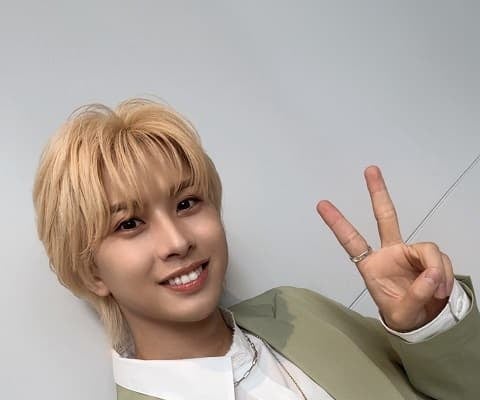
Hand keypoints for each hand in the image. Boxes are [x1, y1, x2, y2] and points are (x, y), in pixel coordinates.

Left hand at [316, 166, 454, 331]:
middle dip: (378, 193)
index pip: (352, 241)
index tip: (321, 204)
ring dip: (435, 269)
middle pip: (385, 217)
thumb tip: (431, 273)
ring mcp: (410, 254)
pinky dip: (444, 274)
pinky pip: (440, 260)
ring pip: (426, 248)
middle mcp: (390, 253)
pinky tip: (441, 290)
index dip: (337, 224)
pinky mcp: (430, 259)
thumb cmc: (403, 315)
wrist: (424, 323)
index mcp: (371, 265)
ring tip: (436, 291)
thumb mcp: (402, 313)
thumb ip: (416, 294)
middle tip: (370, 170)